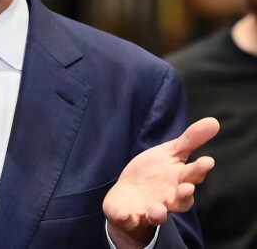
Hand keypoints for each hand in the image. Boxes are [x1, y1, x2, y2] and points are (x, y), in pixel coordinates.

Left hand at [103, 117, 218, 247]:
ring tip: (159, 208)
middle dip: (184, 194)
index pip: (193, 175)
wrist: (128, 195)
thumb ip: (191, 140)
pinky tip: (125, 214)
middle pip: (180, 199)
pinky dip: (127, 217)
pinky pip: (129, 219)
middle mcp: (168, 198)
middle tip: (187, 186)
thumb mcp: (170, 153)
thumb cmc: (154, 172)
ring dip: (159, 212)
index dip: (200, 169)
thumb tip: (215, 121)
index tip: (207, 160)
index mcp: (179, 180)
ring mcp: (150, 209)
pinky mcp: (131, 216)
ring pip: (159, 215)